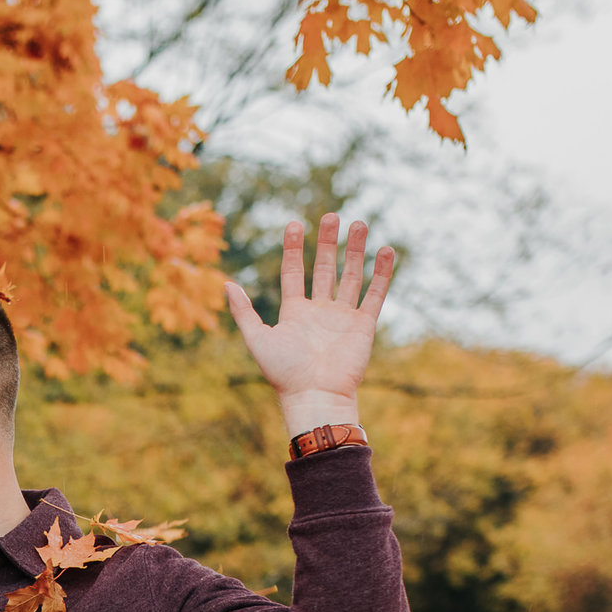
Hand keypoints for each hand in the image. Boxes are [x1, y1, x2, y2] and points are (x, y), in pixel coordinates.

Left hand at [226, 214, 396, 435]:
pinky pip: (375, 294)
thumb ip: (243, 311)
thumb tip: (226, 283)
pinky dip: (381, 273)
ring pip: (351, 276)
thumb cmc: (283, 373)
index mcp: (294, 312)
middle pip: (325, 268)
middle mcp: (319, 311)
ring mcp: (342, 317)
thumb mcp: (256, 338)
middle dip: (328, 242)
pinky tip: (386, 250)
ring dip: (356, 251)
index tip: (294, 224)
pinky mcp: (363, 326)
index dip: (294, 248)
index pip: (295, 272)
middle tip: (332, 215)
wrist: (314, 396)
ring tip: (360, 224)